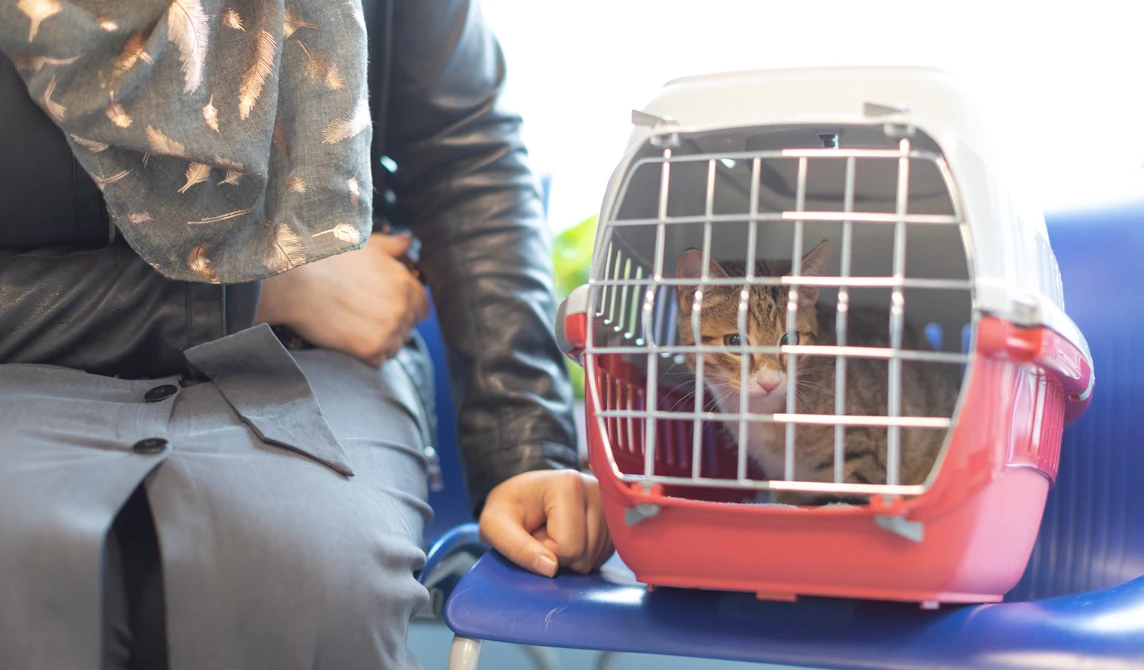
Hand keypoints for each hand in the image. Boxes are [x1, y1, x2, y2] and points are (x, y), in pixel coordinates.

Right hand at [256, 232, 429, 365]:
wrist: (295, 283)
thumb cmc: (327, 258)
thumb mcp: (364, 244)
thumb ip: (391, 246)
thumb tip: (406, 242)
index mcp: (404, 282)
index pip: (422, 306)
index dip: (408, 308)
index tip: (391, 308)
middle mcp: (402, 307)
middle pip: (409, 327)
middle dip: (393, 324)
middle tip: (366, 317)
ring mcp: (389, 330)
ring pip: (395, 346)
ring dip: (381, 341)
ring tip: (356, 327)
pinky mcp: (371, 349)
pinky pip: (378, 360)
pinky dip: (367, 355)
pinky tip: (350, 338)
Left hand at [479, 470, 613, 577]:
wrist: (525, 494)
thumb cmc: (508, 507)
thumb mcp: (494, 523)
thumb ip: (516, 547)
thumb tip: (551, 569)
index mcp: (569, 485)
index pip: (568, 547)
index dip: (544, 551)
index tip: (533, 532)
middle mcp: (598, 491)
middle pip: (585, 555)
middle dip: (558, 556)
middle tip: (543, 533)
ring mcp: (610, 506)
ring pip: (594, 560)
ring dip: (570, 557)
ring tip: (555, 533)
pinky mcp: (616, 520)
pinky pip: (602, 557)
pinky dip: (583, 556)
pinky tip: (571, 537)